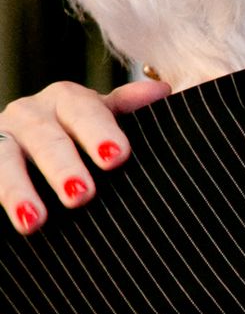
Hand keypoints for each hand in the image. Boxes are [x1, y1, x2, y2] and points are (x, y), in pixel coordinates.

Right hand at [0, 80, 170, 233]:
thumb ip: (126, 107)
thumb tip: (161, 92)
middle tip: (81, 194)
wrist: (26, 142)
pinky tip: (13, 221)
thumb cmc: (78, 133)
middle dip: (63, 166)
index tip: (117, 157)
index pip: (84, 111)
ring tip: (34, 221)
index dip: (100, 132)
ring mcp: (0, 137)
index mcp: (66, 99)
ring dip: (18, 190)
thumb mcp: (101, 117)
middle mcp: (30, 114)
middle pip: (46, 138)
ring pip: (4, 160)